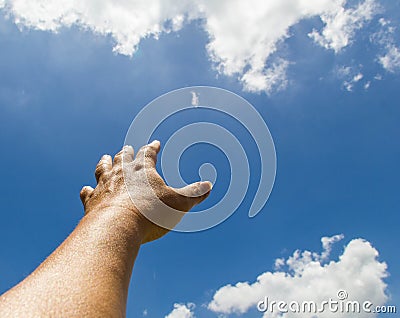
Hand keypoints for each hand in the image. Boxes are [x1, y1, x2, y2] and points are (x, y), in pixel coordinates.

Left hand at [79, 141, 211, 242]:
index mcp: (142, 171)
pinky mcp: (91, 201)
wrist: (115, 227)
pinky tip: (86, 189)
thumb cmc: (149, 214)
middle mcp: (121, 174)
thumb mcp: (179, 203)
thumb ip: (194, 194)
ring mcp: (104, 186)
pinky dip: (88, 190)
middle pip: (123, 158)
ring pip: (103, 169)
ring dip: (105, 162)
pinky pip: (88, 192)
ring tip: (105, 157)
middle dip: (127, 153)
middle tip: (127, 147)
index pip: (148, 154)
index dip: (152, 148)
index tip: (154, 143)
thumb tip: (209, 186)